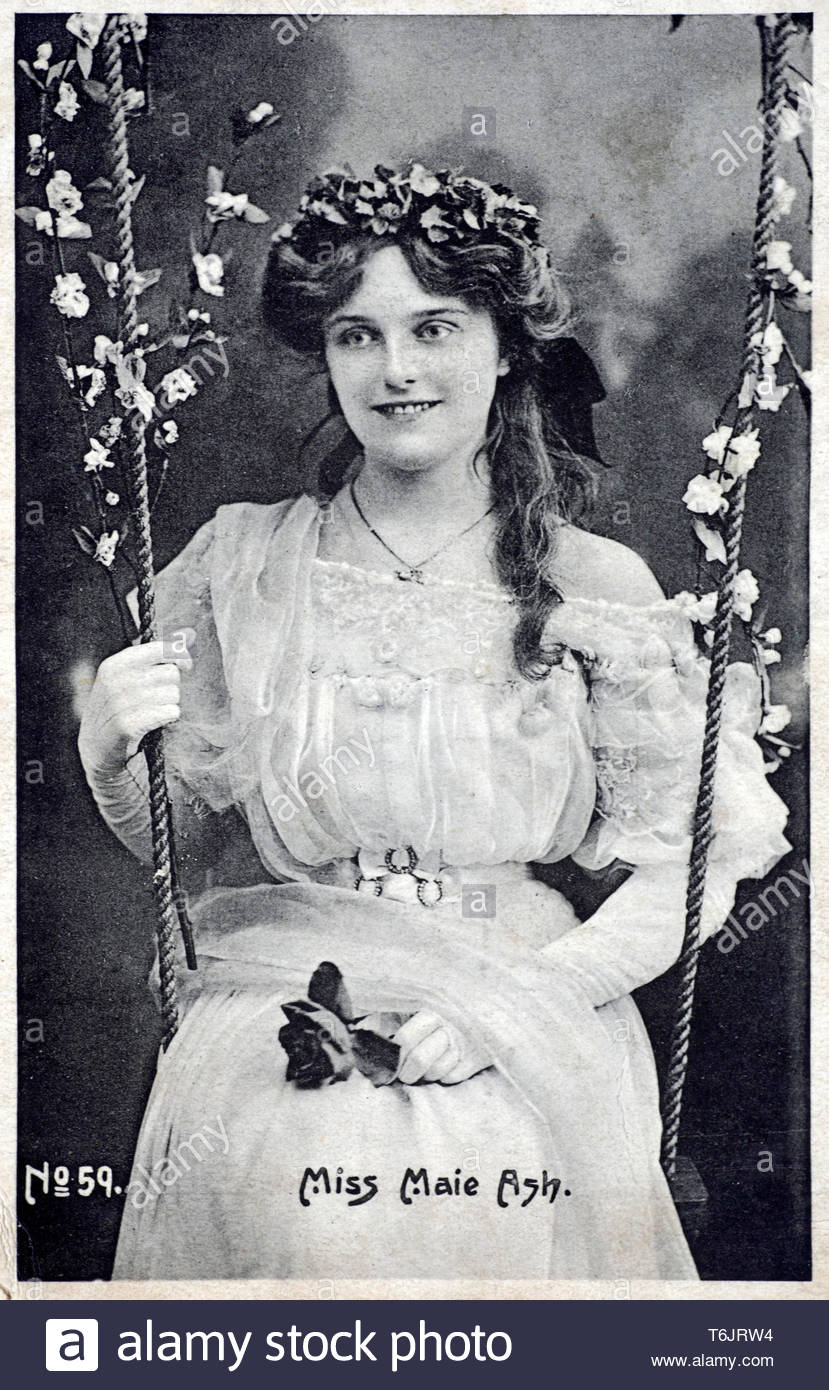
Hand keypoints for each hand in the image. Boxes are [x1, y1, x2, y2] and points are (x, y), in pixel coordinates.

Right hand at [78, 640, 191, 778]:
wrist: (94, 749)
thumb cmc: (117, 707)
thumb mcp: (127, 677)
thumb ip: (158, 654)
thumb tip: (190, 634)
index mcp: (115, 664)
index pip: (160, 648)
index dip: (180, 656)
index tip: (186, 665)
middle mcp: (117, 680)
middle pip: (171, 673)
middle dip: (172, 686)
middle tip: (157, 698)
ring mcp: (121, 703)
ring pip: (173, 694)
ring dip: (169, 704)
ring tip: (152, 711)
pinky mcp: (129, 725)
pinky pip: (170, 712)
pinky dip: (168, 717)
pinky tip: (154, 722)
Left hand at [394, 1010, 491, 1085]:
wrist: (490, 1009)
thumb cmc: (445, 1009)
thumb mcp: (419, 1004)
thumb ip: (393, 1016)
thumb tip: (369, 1031)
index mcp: (432, 1009)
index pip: (405, 1039)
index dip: (395, 1055)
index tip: (389, 1061)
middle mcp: (449, 1026)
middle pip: (419, 1060)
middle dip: (407, 1073)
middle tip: (404, 1075)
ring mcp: (465, 1043)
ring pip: (436, 1072)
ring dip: (426, 1076)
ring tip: (423, 1071)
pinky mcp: (478, 1058)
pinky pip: (453, 1077)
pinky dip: (444, 1077)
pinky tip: (443, 1068)